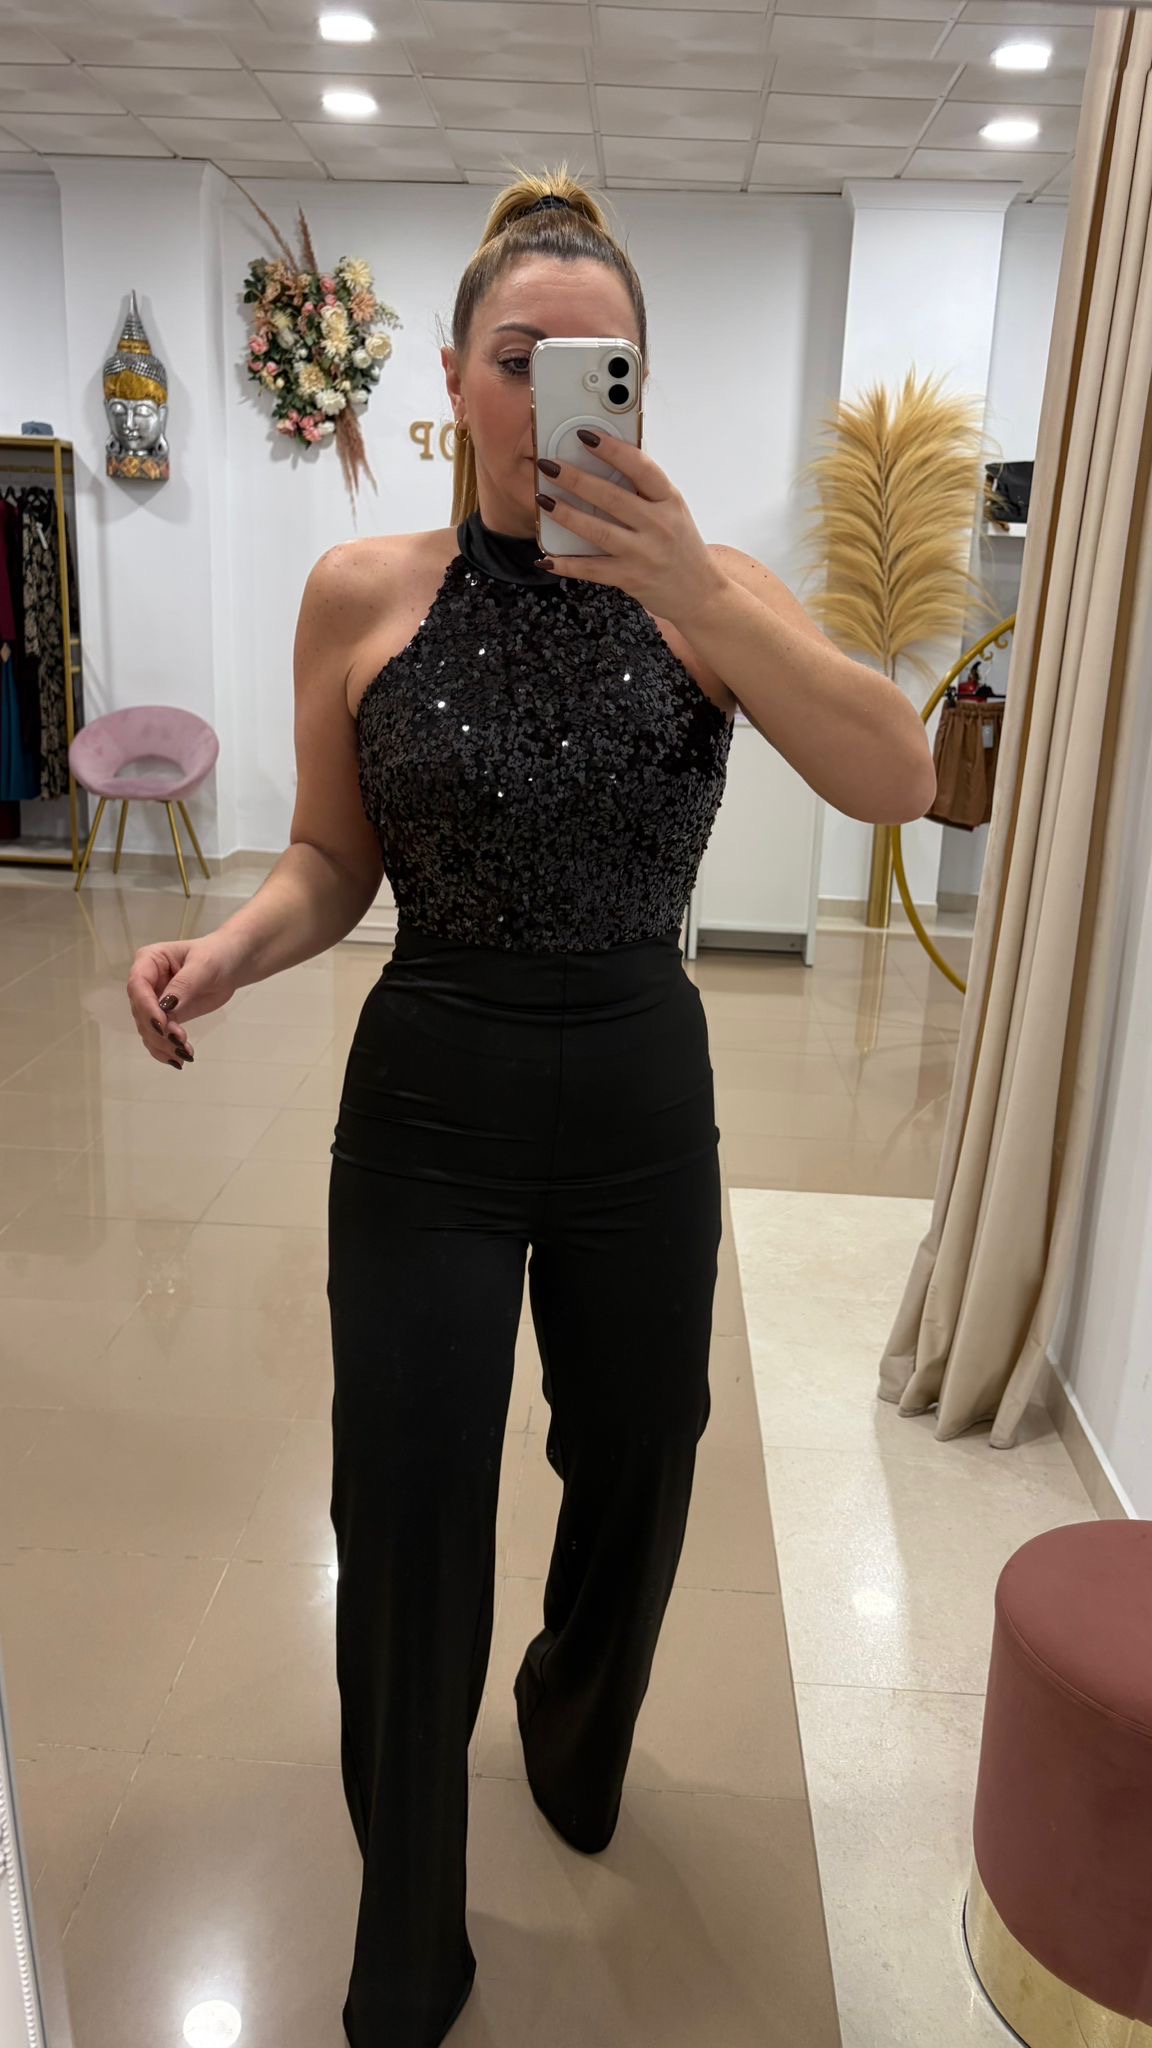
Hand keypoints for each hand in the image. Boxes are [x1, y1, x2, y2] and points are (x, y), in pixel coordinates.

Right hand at [126, 936, 239, 1068]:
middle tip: (180, 1042)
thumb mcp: (202, 966)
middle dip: (157, 1031)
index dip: (147, 1007)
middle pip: (140, 1012)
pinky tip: (180, 1059)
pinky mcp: (166, 1017)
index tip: (163, 1025)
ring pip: (148, 1028)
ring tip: (185, 1053)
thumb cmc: (216, 956)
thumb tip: (166, 1007)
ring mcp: (153, 1001)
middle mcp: (146, 982)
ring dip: (163, 1044)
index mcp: (149, 961)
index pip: (138, 986)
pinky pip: (159, 1036)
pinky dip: (166, 1050)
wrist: (230, 965)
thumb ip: (184, 985)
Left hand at [534, 435, 729, 624]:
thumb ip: (646, 489)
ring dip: (566, 514)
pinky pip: (592, 569)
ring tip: (543, 499)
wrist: (699, 592)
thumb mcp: (673, 510)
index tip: (586, 436)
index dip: (612, 450)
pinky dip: (567, 564)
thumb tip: (611, 458)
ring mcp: (643, 553)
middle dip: (576, 479)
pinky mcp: (629, 578)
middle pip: (611, 497)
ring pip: (597, 530)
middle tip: (549, 465)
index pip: (640, 467)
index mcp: (669, 501)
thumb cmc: (682, 546)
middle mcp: (658, 525)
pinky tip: (547, 557)